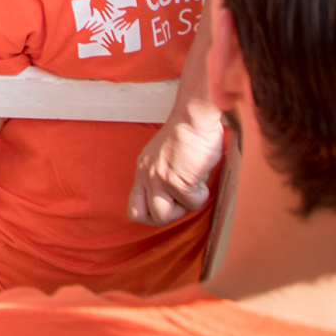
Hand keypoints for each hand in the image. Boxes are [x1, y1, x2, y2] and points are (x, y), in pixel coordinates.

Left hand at [127, 107, 226, 225]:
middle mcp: (146, 176)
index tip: (170, 207)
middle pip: (144, 216)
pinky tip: (201, 174)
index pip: (134, 207)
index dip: (151, 215)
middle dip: (168, 216)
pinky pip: (193, 203)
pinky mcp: (177, 182)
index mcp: (143, 169)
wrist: (195, 119)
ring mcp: (159, 180)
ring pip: (165, 216)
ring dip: (184, 207)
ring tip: (193, 186)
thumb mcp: (165, 156)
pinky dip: (202, 193)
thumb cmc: (188, 134)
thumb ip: (163, 176)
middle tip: (184, 199)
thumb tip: (175, 199)